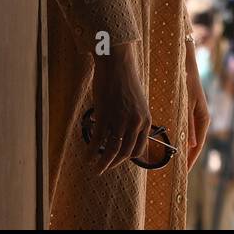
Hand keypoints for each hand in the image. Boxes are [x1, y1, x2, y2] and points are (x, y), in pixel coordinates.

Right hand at [90, 41, 152, 173]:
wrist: (118, 64)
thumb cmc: (126, 81)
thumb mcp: (137, 103)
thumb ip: (134, 119)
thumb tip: (125, 133)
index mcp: (146, 120)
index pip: (139, 148)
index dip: (128, 158)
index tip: (119, 161)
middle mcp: (135, 123)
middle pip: (125, 153)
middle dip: (114, 164)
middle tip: (104, 168)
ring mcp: (120, 120)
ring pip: (112, 150)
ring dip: (103, 163)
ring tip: (96, 169)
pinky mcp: (105, 116)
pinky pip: (98, 140)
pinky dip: (92, 151)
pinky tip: (87, 156)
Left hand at [182, 42, 209, 171]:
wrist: (184, 60)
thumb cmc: (186, 80)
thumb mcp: (186, 102)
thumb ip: (187, 123)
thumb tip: (189, 146)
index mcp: (203, 119)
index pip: (197, 147)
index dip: (189, 162)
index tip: (181, 175)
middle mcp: (199, 119)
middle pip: (192, 145)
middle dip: (184, 159)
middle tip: (174, 174)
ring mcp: (193, 115)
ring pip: (186, 138)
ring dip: (179, 150)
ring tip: (169, 162)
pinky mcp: (186, 110)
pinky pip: (182, 130)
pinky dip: (176, 139)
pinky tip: (166, 143)